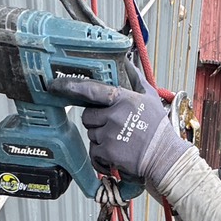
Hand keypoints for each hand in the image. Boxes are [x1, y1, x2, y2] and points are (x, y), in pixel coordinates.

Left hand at [61, 68, 189, 186]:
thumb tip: (128, 63)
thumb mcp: (151, 99)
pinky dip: (101, 158)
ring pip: (91, 135)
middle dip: (96, 123)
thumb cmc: (158, 129)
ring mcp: (109, 134)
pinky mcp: (107, 152)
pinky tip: (115, 156)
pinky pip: (94, 153)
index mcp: (122, 99)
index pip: (91, 90)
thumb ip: (137, 80)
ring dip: (101, 140)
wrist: (164, 157)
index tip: (55, 86)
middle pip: (87, 116)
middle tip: (113, 128)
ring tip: (119, 142)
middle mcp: (113, 115)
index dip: (71, 87)